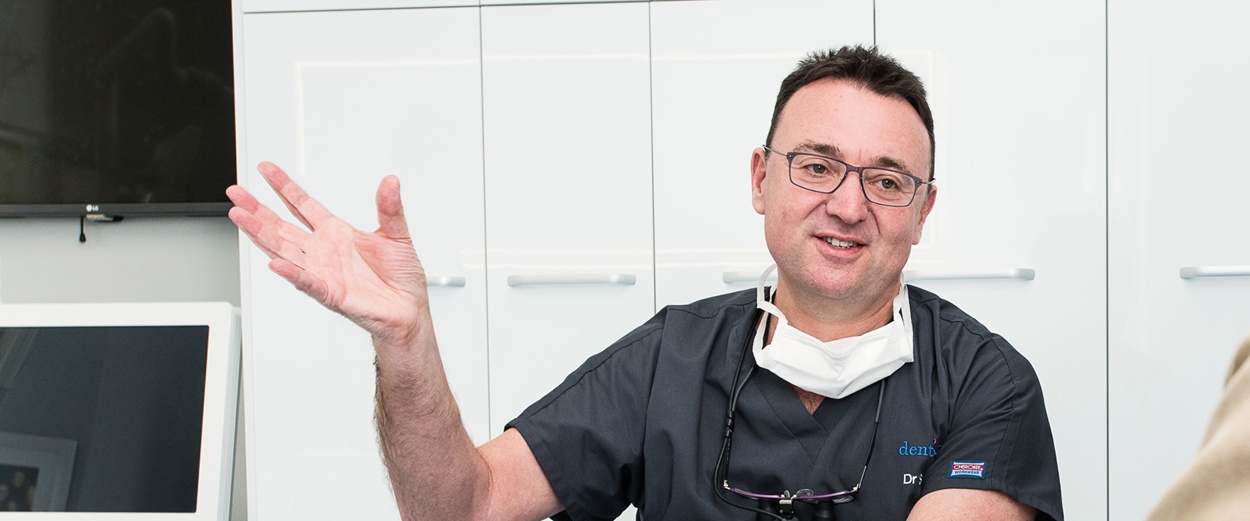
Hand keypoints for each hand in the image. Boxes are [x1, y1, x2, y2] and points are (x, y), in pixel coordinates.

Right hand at [227, 162, 428, 346]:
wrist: (409, 310)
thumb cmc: (400, 277)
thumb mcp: (397, 234)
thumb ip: (389, 208)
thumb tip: (391, 181)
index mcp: (336, 234)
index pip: (303, 205)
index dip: (284, 187)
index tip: (266, 169)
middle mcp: (323, 251)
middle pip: (282, 226)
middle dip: (258, 209)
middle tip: (236, 193)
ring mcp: (322, 272)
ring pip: (284, 251)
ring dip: (261, 235)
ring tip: (240, 217)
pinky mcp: (330, 294)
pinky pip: (307, 282)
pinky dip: (292, 274)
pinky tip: (275, 263)